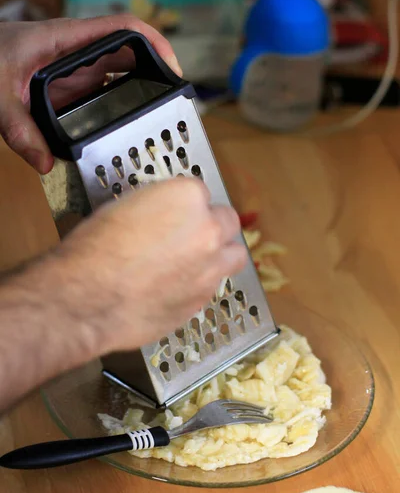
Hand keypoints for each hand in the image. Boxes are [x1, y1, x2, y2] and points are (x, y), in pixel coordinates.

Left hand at [0, 16, 180, 173]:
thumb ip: (18, 129)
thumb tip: (45, 163)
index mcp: (66, 40)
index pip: (122, 29)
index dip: (154, 42)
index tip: (172, 65)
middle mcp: (78, 53)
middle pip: (130, 55)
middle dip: (156, 73)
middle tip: (173, 101)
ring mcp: (76, 71)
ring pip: (119, 77)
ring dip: (141, 92)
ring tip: (159, 118)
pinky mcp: (71, 88)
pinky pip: (103, 95)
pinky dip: (119, 109)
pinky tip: (126, 129)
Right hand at [50, 178, 246, 354]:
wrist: (87, 298)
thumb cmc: (94, 250)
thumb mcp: (123, 207)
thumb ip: (157, 207)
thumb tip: (163, 216)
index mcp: (187, 197)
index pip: (201, 193)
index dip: (186, 205)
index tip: (176, 214)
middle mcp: (207, 230)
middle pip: (228, 221)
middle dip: (211, 226)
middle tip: (190, 236)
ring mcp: (210, 267)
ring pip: (233, 255)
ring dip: (218, 255)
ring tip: (194, 262)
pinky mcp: (203, 299)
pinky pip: (213, 286)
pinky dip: (200, 284)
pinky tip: (175, 288)